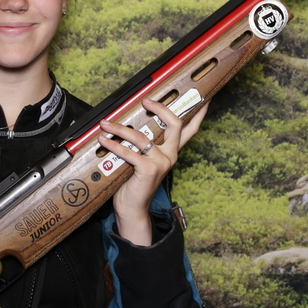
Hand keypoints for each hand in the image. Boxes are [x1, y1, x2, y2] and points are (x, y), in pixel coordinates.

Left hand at [97, 97, 207, 245]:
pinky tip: (103, 141)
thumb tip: (128, 125)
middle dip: (161, 108)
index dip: (198, 114)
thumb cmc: (135, 183)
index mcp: (171, 152)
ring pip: (141, 136)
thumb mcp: (143, 161)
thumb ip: (143, 146)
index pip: (190, 131)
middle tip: (146, 101)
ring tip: (106, 124)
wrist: (133, 208)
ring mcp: (161, 162)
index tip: (203, 99)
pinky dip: (113, 145)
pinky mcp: (148, 169)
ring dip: (119, 128)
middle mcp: (170, 155)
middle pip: (175, 124)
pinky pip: (128, 152)